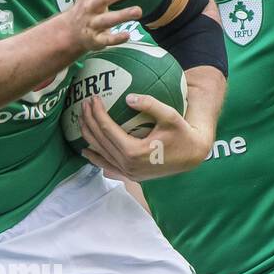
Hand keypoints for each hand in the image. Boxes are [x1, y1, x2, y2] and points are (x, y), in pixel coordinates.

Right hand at [60, 0, 142, 53]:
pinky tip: (128, 35)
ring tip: (139, 11)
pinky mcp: (96, 40)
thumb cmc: (85, 2)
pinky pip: (105, 40)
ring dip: (122, 15)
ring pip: (107, 20)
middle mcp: (90, 7)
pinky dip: (115, 38)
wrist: (70, 32)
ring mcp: (92, 24)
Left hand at [79, 92, 207, 180]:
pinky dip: (96, 158)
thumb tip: (129, 97)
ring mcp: (128, 173)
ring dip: (88, 137)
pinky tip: (86, 151)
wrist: (192, 156)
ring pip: (100, 154)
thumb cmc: (183, 134)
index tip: (92, 98)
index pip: (107, 129)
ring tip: (81, 121)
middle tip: (83, 104)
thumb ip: (150, 105)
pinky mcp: (131, 176)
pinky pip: (108, 166)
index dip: (97, 112)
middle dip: (89, 121)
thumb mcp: (170, 116)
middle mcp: (127, 165)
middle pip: (100, 141)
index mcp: (134, 152)